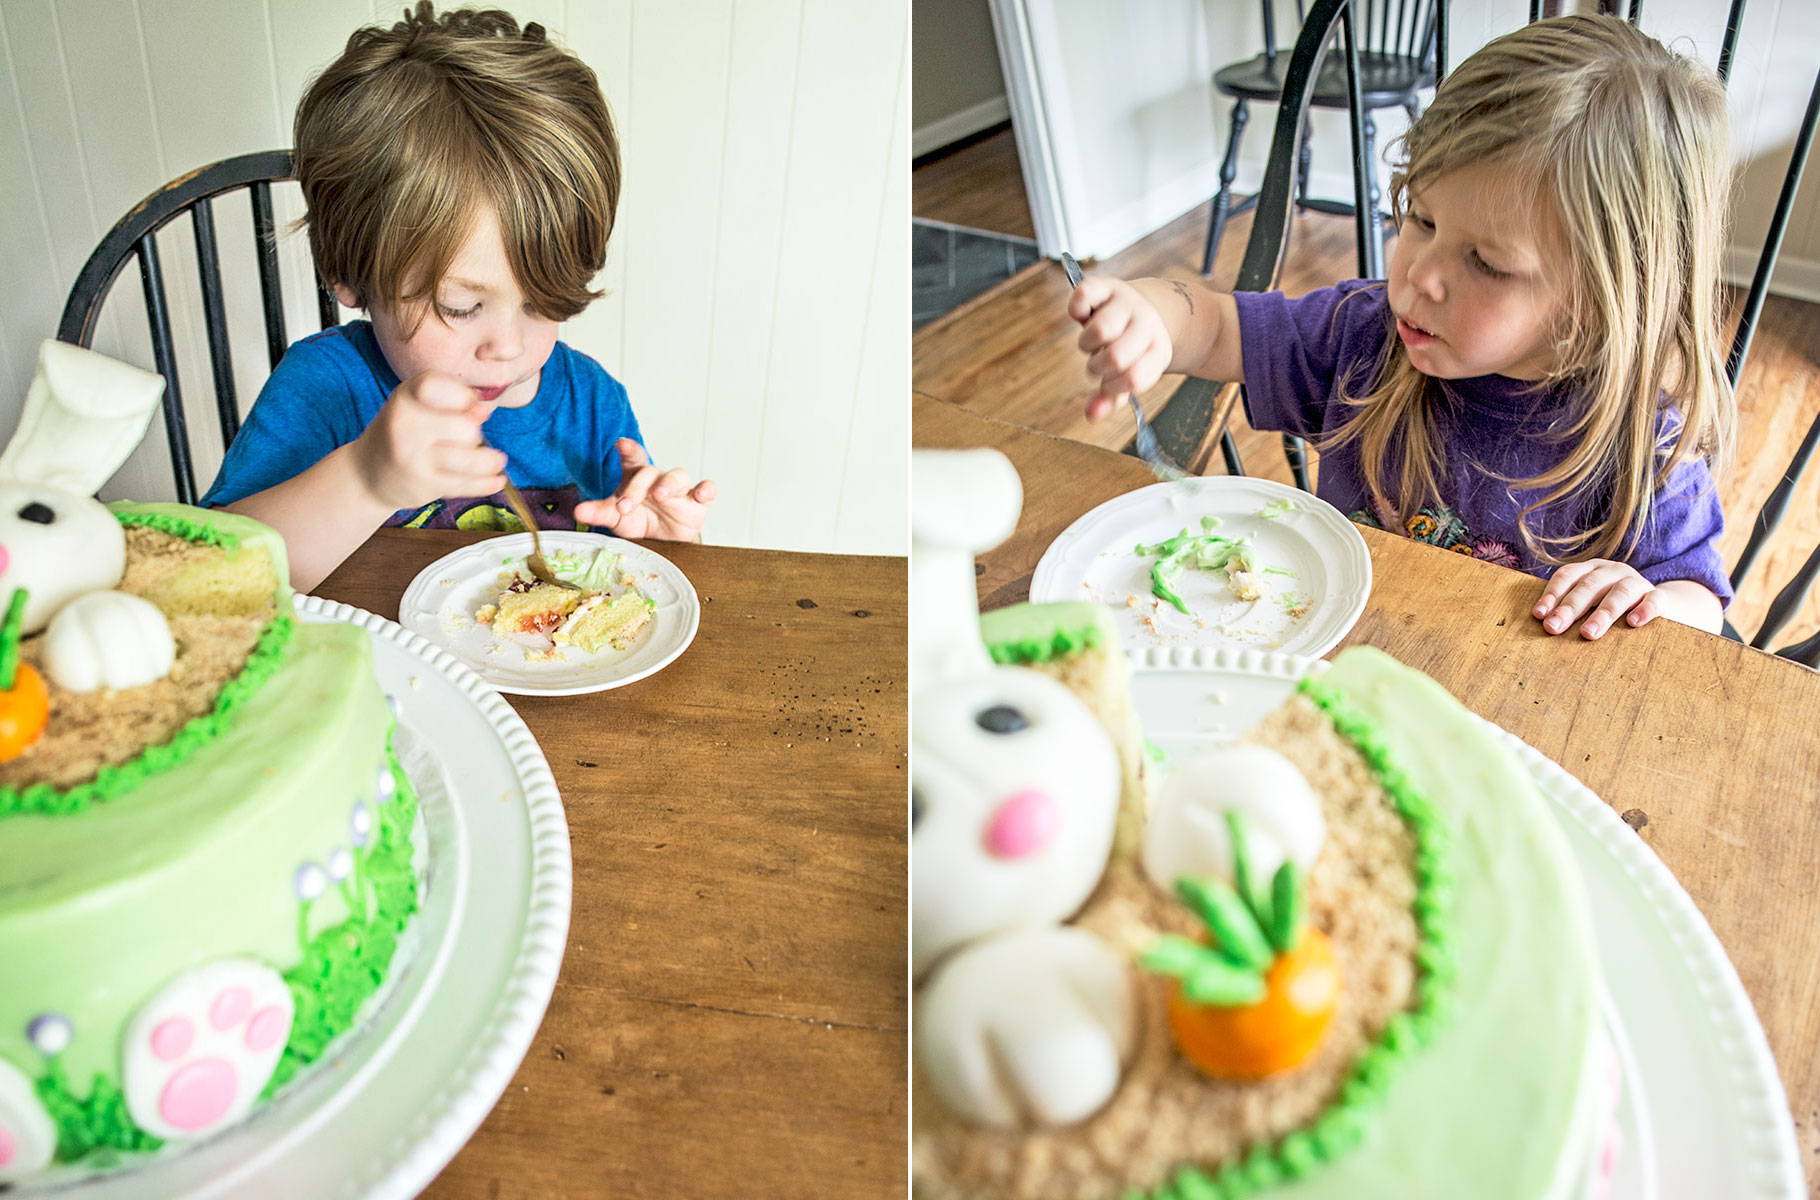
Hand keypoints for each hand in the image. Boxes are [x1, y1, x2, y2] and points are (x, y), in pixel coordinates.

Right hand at [351, 372, 502, 509]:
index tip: (471, 407)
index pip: (440, 387)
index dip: (465, 397)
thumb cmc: (405, 431)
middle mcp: (405, 424)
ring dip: (490, 461)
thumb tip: (484, 411)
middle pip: (466, 428)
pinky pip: (466, 484)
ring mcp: (412, 457)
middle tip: (468, 439)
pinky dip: (487, 483)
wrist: (367, 473)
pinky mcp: (422, 484)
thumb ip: (452, 400)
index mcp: (406, 396)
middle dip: (475, 434)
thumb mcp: (419, 404)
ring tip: (497, 461)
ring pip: (470, 459)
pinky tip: (497, 480)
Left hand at [574, 438, 715, 540]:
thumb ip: (599, 512)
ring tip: (660, 496)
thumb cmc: (638, 522)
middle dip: (637, 488)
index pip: (633, 458)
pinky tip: (701, 495)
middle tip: (625, 507)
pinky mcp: (697, 502)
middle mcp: (658, 479)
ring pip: (678, 476)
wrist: (661, 544)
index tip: (621, 443)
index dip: (629, 449)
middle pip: (650, 472)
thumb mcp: (616, 518)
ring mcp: (679, 489)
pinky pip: (706, 489)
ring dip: (669, 484)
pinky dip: (706, 490)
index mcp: (636, 477)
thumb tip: (578, 511)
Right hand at [1067, 275, 1172, 420]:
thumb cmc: (1135, 349)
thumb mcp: (1132, 373)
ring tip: (1093, 343)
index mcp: (1159, 349)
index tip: (1110, 382)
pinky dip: (1076, 309)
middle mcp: (1146, 323)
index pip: (1134, 379)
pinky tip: (1082, 316)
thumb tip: (1091, 415)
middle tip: (1100, 362)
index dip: (1114, 387)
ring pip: (1099, 331)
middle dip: (1098, 367)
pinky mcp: (1107, 286)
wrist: (1151, 306)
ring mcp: (1127, 302)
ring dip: (1086, 344)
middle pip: (1115, 358)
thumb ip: (1111, 398)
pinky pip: (1084, 295)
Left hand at [1534, 559, 1662, 639]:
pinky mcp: (1659, 597)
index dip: (1552, 593)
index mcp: (1590, 569)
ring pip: (1620, 592)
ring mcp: (1637, 582)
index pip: (1567, 575)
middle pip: (1589, 585)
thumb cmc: (1608, 607)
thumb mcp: (1588, 603)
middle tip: (1554, 627)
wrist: (1653, 605)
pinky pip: (1655, 600)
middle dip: (1569, 607)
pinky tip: (1633, 623)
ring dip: (1603, 613)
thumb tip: (1544, 625)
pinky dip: (1644, 610)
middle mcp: (1612, 571)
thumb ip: (1569, 609)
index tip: (1539, 614)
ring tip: (1588, 633)